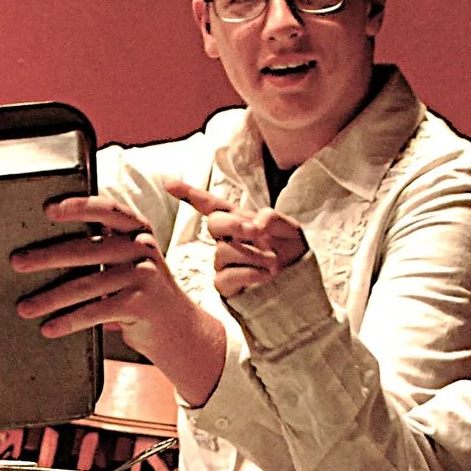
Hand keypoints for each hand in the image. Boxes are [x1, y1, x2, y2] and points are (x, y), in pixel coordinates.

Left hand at [9, 195, 225, 402]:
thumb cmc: (145, 297)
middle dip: (47, 257)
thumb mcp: (132, 265)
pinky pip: (94, 311)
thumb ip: (106, 251)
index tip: (49, 210)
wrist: (183, 333)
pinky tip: (49, 328)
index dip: (78, 206)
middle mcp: (143, 248)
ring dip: (49, 298)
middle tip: (17, 262)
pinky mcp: (139, 304)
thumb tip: (48, 252)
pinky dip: (68, 321)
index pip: (107, 210)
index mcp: (139, 232)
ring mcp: (143, 275)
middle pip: (86, 249)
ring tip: (25, 307)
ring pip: (85, 284)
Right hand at [168, 180, 307, 298]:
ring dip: (253, 256)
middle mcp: (227, 240)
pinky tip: (265, 275)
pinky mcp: (226, 285)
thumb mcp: (291, 229)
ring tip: (274, 263)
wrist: (301, 283)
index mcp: (239, 221)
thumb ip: (274, 218)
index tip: (169, 184)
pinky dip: (249, 274)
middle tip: (258, 233)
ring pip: (223, 252)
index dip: (189, 194)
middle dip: (235, 225)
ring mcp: (224, 263)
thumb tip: (256, 224)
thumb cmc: (293, 254)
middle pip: (214, 224)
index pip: (211, 205)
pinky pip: (226, 277)